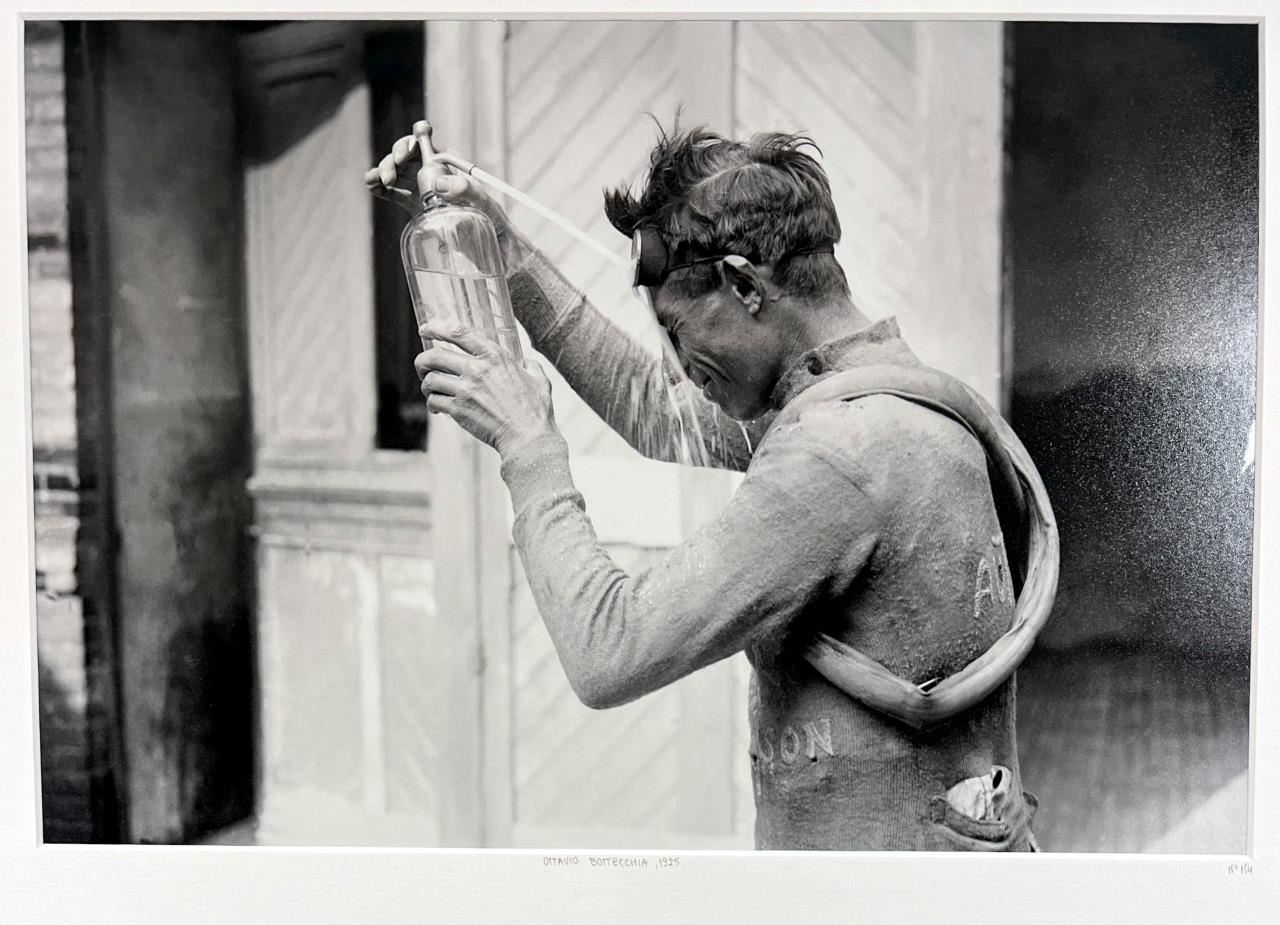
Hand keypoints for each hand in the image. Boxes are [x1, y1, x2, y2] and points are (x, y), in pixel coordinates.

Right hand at [363, 126, 511, 235]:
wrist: (495, 247)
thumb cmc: (495, 220)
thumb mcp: (484, 203)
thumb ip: (466, 190)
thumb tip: (438, 184)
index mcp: (447, 166)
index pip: (424, 146)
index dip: (409, 145)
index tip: (403, 156)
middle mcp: (433, 174)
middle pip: (405, 157)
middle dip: (392, 160)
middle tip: (390, 177)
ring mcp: (423, 190)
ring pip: (396, 173)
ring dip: (382, 172)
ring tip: (376, 181)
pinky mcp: (417, 207)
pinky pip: (394, 193)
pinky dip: (381, 188)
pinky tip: (373, 187)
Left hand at [415, 321, 556, 458]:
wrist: (528, 438)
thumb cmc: (535, 411)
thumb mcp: (539, 380)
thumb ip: (531, 366)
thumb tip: (526, 362)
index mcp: (495, 356)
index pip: (459, 333)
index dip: (437, 328)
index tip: (425, 329)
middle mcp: (477, 370)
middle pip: (434, 356)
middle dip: (422, 361)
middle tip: (423, 367)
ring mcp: (466, 390)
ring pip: (430, 379)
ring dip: (426, 384)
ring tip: (431, 390)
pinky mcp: (459, 410)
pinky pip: (433, 401)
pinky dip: (432, 404)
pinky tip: (438, 408)